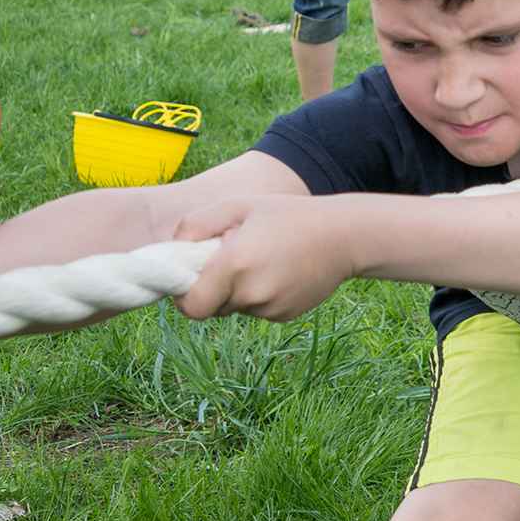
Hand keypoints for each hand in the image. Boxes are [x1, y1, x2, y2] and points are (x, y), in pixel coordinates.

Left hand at [170, 199, 358, 321]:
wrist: (345, 236)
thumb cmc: (288, 214)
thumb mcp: (239, 205)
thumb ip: (196, 224)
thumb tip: (174, 250)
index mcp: (234, 265)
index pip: (191, 306)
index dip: (185, 296)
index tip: (193, 279)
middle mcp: (251, 293)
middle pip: (212, 307)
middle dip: (213, 289)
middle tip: (233, 260)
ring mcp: (270, 308)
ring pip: (236, 308)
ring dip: (240, 291)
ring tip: (264, 261)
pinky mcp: (285, 315)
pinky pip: (259, 310)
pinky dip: (262, 295)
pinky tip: (280, 272)